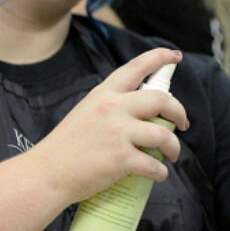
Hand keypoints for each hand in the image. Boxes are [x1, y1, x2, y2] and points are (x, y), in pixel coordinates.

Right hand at [29, 47, 189, 204]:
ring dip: (174, 147)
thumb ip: (111, 107)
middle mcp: (113, 108)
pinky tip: (158, 174)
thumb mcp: (86, 112)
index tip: (175, 56)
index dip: (160, 58)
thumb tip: (140, 112)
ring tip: (171, 155)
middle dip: (179, 111)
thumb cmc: (66, 147)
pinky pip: (154, 165)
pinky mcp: (121, 159)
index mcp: (104, 94)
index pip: (137, 67)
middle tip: (182, 123)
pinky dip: (161, 172)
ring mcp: (118, 133)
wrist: (46, 174)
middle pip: (161, 100)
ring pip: (164, 134)